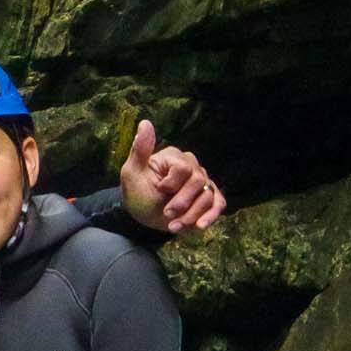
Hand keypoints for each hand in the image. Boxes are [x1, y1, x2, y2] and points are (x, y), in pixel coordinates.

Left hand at [118, 119, 225, 234]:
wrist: (142, 215)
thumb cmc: (136, 192)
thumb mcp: (132, 172)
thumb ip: (140, 150)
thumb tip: (145, 123)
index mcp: (174, 157)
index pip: (184, 169)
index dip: (171, 184)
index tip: (158, 190)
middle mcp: (192, 166)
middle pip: (198, 182)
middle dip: (182, 202)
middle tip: (167, 213)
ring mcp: (202, 183)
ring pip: (208, 197)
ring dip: (191, 215)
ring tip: (174, 226)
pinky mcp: (209, 198)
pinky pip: (219, 204)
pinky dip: (211, 217)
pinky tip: (199, 227)